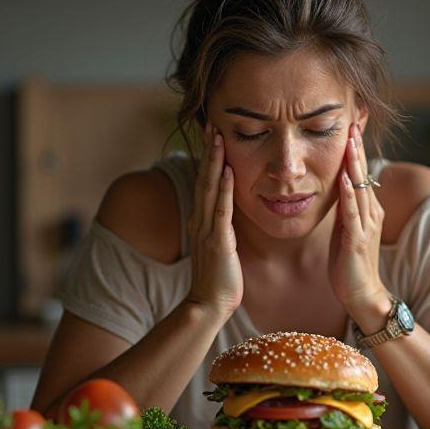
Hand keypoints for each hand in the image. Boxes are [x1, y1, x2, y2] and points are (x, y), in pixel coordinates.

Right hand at [184, 123, 243, 317]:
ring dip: (214, 161)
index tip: (213, 135)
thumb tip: (228, 218)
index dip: (208, 158)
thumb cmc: (219, 280)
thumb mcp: (220, 248)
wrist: (208, 305)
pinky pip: (221, 210)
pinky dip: (223, 188)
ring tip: (218, 136)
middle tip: (211, 123)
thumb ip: (222, 230)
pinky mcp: (218, 241)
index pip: (204, 183)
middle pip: (203, 178)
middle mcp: (201, 221)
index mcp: (203, 222)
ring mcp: (207, 230)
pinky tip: (227, 170)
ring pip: (210, 188)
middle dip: (208, 150)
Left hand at [328, 122, 389, 327]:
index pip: (360, 173)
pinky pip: (353, 212)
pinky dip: (349, 194)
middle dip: (357, 148)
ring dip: (354, 163)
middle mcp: (370, 212)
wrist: (362, 295)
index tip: (348, 126)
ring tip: (349, 140)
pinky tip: (344, 178)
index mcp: (366, 209)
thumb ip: (344, 209)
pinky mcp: (358, 240)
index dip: (355, 150)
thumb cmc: (350, 264)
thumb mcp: (345, 230)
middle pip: (363, 173)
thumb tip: (336, 187)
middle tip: (351, 121)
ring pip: (360, 188)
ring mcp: (366, 225)